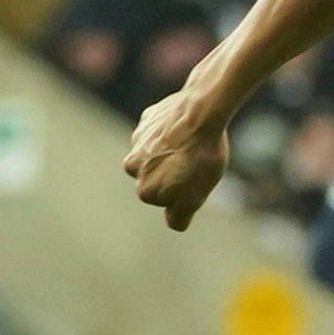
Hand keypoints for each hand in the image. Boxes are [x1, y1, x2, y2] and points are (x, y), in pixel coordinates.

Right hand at [124, 89, 230, 231]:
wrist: (201, 112)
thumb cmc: (202, 155)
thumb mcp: (196, 195)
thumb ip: (180, 215)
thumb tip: (174, 222)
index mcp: (144, 189)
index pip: (166, 202)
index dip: (184, 194)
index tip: (195, 181)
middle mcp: (132, 166)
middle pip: (160, 178)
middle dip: (175, 174)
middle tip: (195, 162)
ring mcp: (138, 141)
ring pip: (159, 154)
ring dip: (173, 152)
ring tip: (193, 144)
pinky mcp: (148, 119)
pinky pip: (162, 132)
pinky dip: (174, 133)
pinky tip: (189, 128)